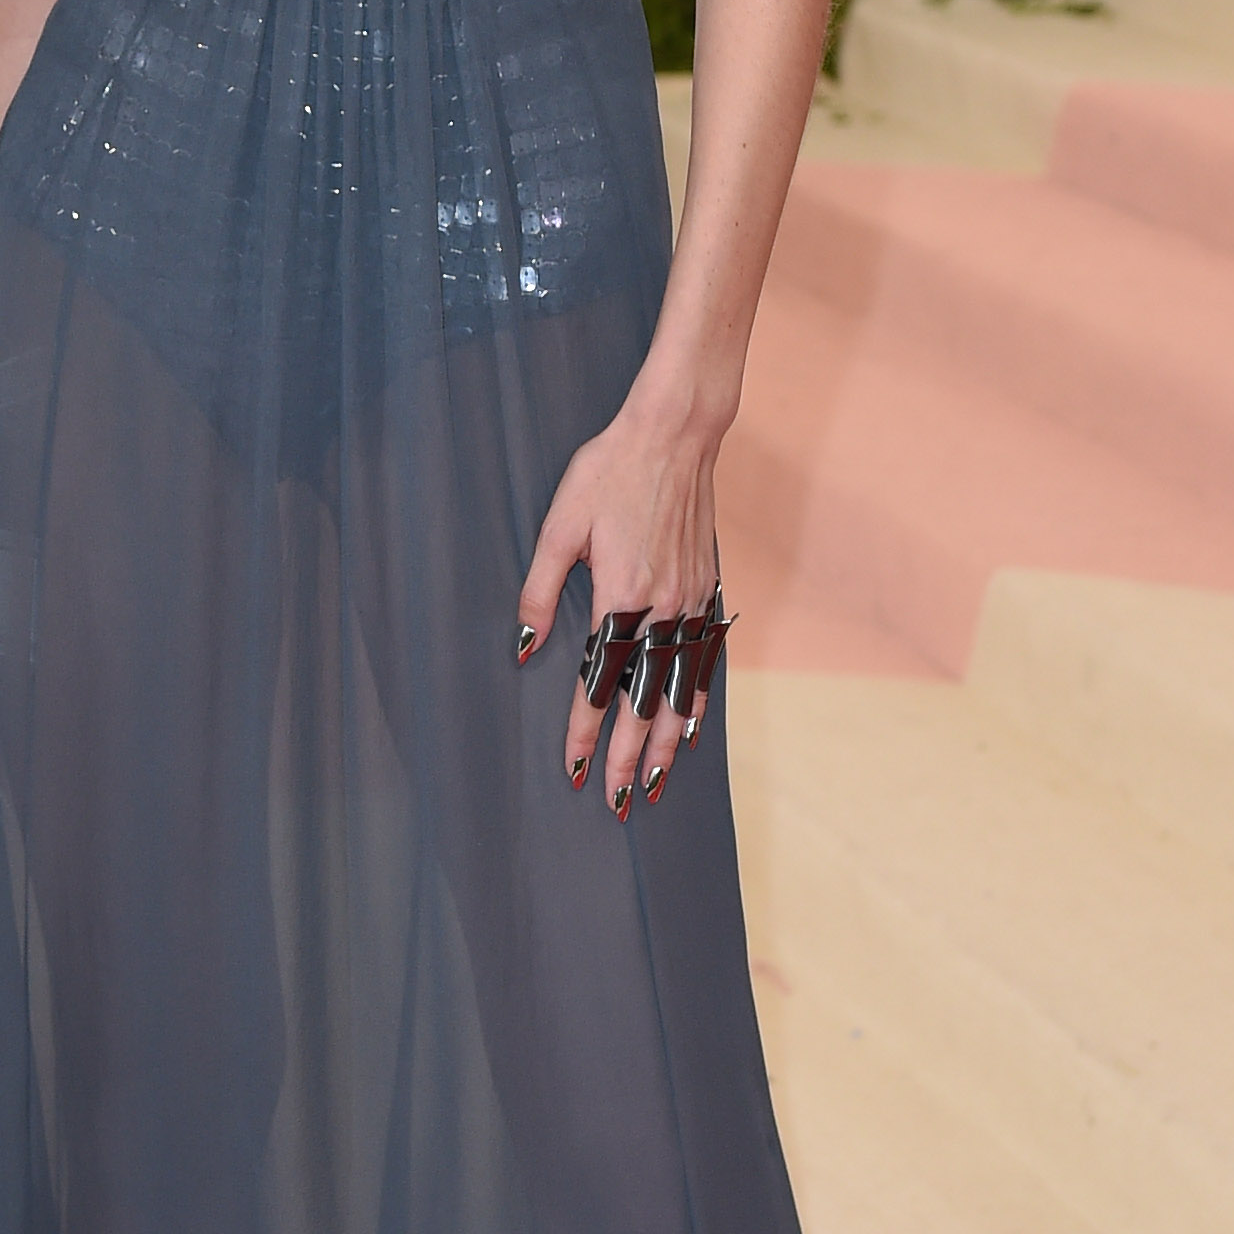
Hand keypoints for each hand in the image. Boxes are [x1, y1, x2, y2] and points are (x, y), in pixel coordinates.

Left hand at [516, 407, 723, 820]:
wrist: (674, 434)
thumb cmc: (609, 472)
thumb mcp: (560, 526)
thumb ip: (540, 591)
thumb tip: (526, 648)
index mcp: (621, 594)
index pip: (599, 679)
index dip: (586, 728)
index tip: (576, 767)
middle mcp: (661, 607)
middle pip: (644, 699)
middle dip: (629, 755)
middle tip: (618, 800)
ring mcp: (690, 601)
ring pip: (679, 689)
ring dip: (667, 742)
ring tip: (656, 784)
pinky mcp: (706, 590)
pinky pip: (704, 659)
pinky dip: (698, 700)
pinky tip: (693, 730)